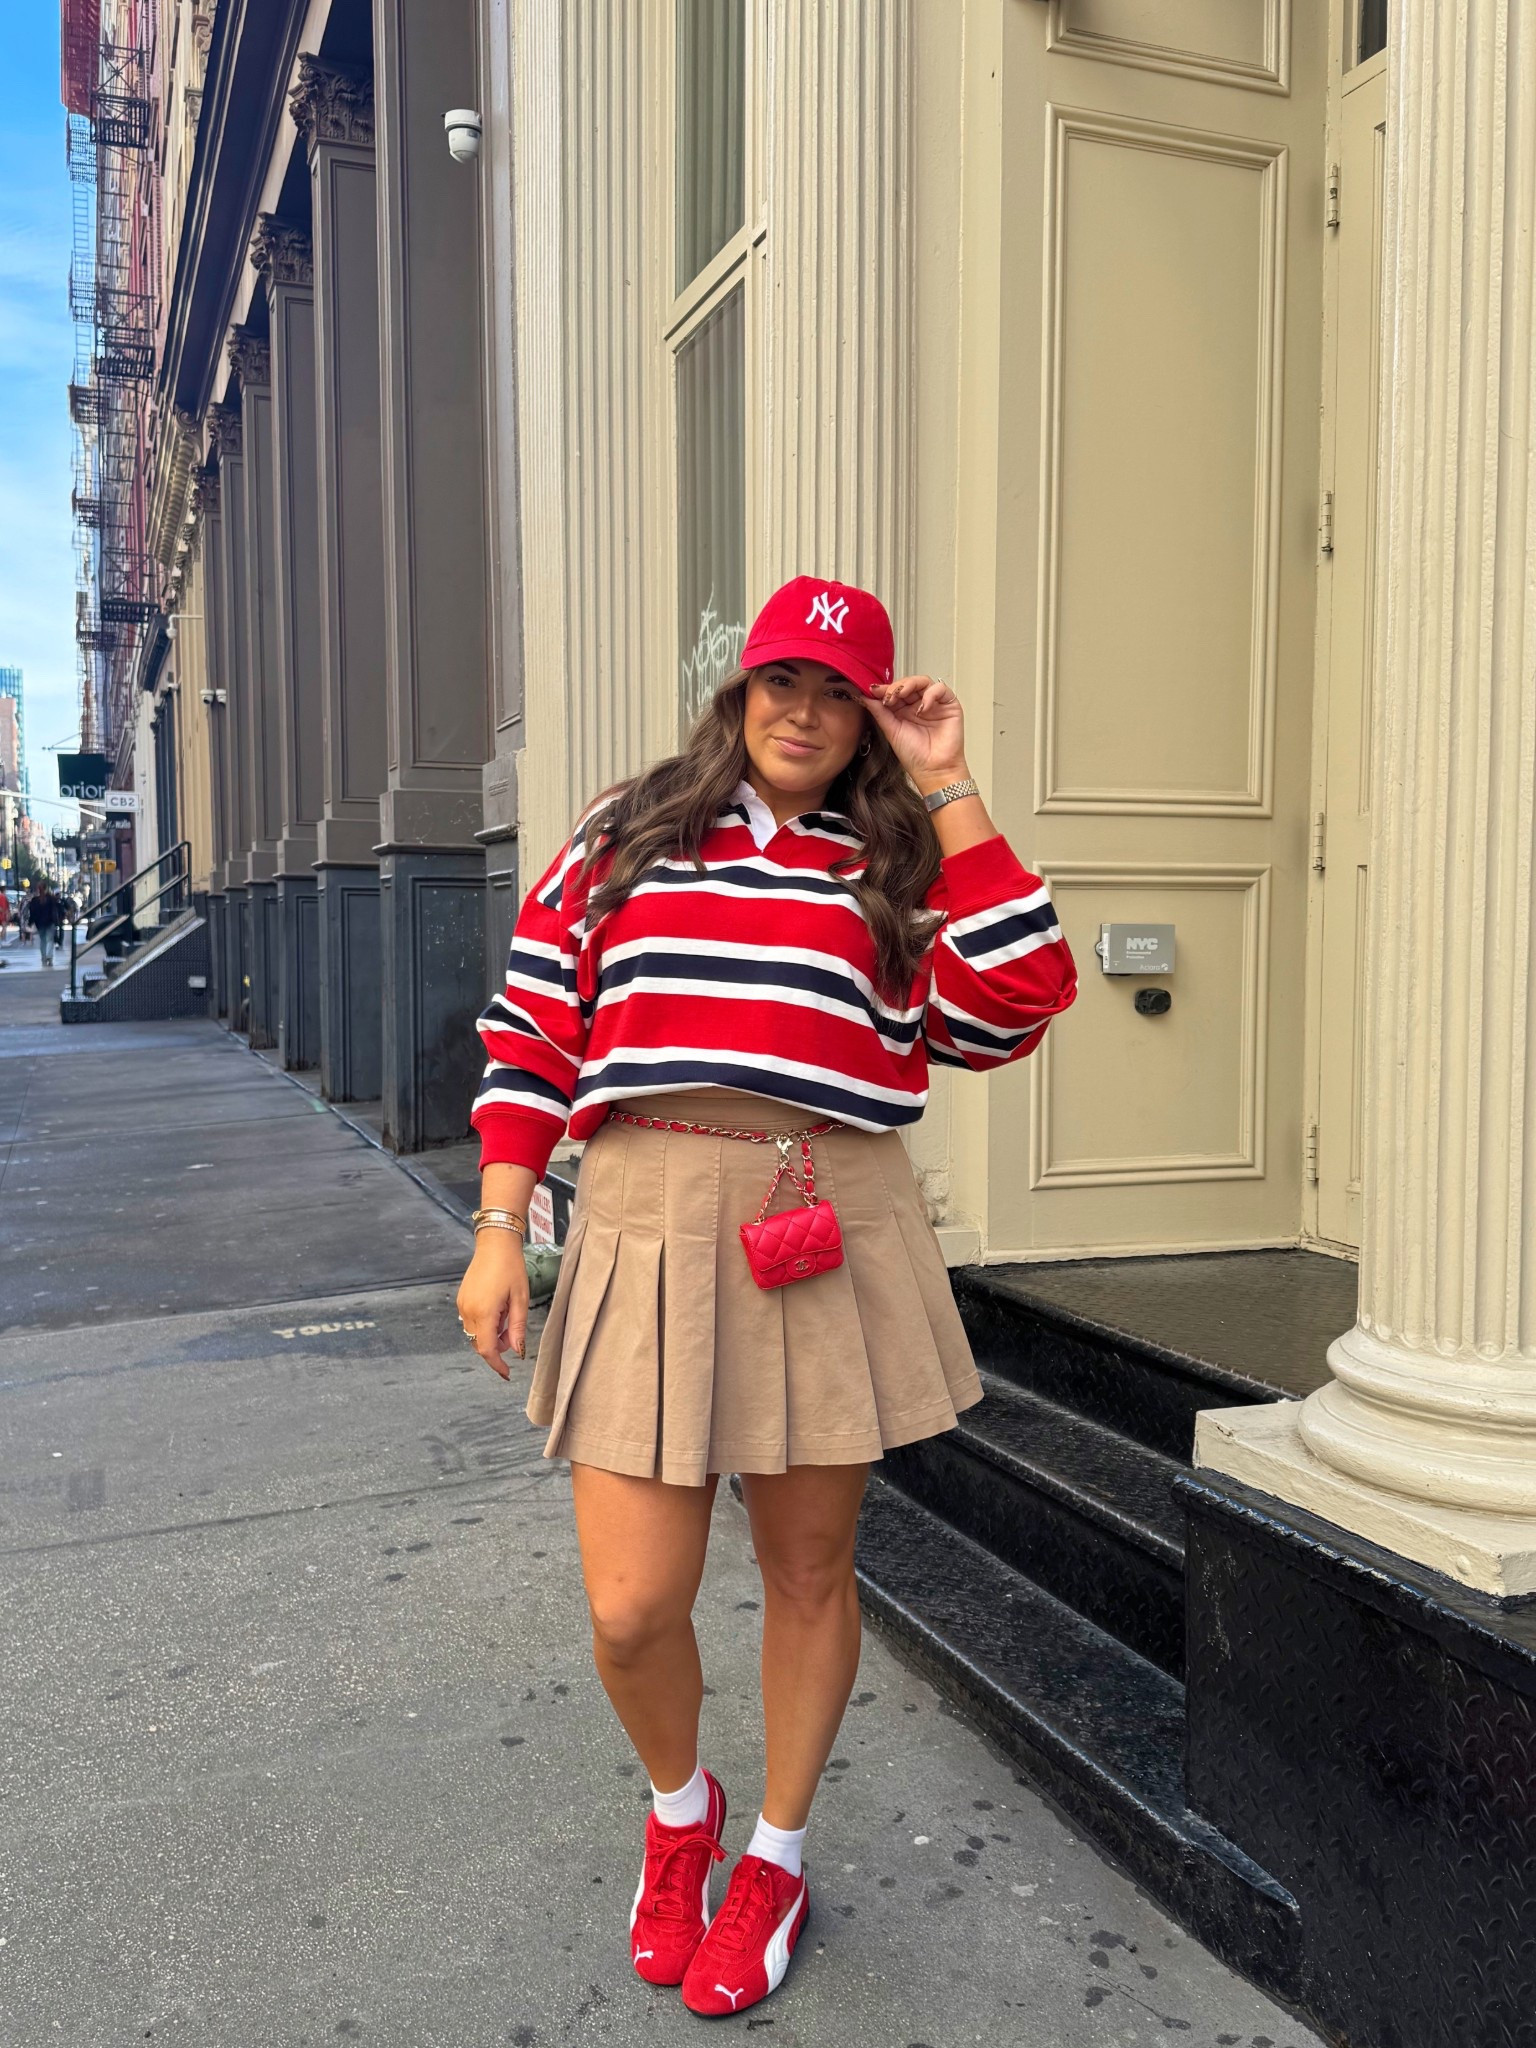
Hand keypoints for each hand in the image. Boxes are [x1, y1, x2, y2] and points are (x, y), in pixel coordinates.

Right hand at [456, 1233, 530, 1380]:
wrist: (495, 1244)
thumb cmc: (510, 1267)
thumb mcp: (520, 1299)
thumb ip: (518, 1328)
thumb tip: (517, 1350)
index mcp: (484, 1312)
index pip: (487, 1349)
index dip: (497, 1364)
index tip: (506, 1373)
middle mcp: (468, 1310)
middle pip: (479, 1343)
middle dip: (496, 1347)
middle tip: (512, 1335)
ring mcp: (462, 1305)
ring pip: (475, 1333)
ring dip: (490, 1335)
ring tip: (507, 1317)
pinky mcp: (461, 1299)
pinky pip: (471, 1321)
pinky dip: (484, 1324)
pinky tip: (497, 1311)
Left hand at [864, 675, 966, 785]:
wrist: (933, 770)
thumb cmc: (915, 756)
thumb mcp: (891, 730)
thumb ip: (879, 712)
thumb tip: (865, 696)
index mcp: (904, 711)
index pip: (895, 691)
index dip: (885, 689)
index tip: (873, 690)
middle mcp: (918, 705)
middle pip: (908, 683)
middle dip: (896, 686)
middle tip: (888, 695)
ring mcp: (934, 704)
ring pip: (923, 682)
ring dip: (910, 684)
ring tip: (901, 694)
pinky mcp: (950, 705)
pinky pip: (940, 689)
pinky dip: (930, 694)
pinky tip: (922, 708)